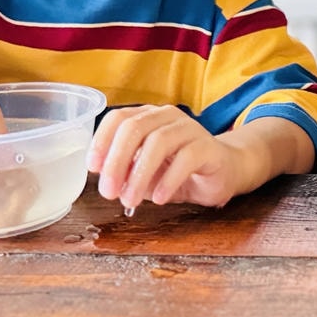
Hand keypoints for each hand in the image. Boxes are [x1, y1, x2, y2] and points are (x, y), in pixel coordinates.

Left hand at [88, 106, 240, 210]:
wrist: (224, 171)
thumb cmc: (179, 170)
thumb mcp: (145, 172)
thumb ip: (126, 171)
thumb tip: (104, 179)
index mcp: (147, 117)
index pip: (118, 118)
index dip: (102, 141)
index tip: (92, 168)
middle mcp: (167, 116)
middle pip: (135, 128)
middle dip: (117, 161)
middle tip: (108, 192)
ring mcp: (190, 128)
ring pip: (159, 142)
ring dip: (140, 174)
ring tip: (130, 200)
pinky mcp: (209, 146)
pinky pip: (187, 157)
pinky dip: (169, 179)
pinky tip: (160, 198)